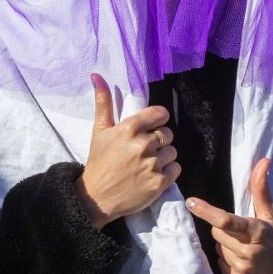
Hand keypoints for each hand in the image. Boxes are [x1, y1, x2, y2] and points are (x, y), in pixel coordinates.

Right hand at [76, 74, 179, 229]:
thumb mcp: (99, 130)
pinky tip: (154, 174)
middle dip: (158, 141)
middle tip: (144, 150)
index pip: (159, 114)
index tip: (151, 128)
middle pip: (167, 134)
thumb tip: (97, 75)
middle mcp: (142, 145)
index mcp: (129, 129)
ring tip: (148, 163)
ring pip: (173, 152)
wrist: (96, 198)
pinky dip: (168, 172)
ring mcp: (151, 165)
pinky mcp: (159, 184)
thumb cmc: (99, 161)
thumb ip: (103, 102)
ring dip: (164, 157)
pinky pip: (176, 169)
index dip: (157, 120)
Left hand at [186, 158, 272, 273]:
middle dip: (224, 229)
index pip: (227, 221)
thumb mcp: (272, 215)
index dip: (207, 211)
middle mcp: (248, 251)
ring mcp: (242, 269)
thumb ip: (261, 189)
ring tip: (245, 249)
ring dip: (226, 246)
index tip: (191, 202)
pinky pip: (221, 265)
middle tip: (240, 232)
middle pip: (217, 233)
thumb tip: (263, 161)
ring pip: (218, 249)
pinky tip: (244, 262)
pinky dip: (228, 261)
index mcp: (256, 232)